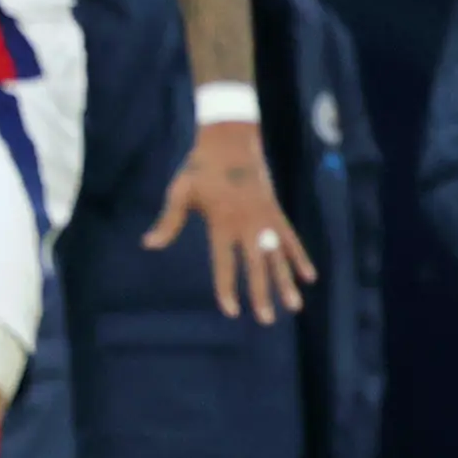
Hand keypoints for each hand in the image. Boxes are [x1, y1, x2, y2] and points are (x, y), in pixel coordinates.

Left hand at [145, 117, 313, 322]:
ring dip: (286, 282)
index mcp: (222, 222)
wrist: (231, 138)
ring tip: (295, 306)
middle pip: (256, 266)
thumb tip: (148, 245)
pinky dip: (299, 257)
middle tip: (267, 319)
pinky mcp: (275, 211)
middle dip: (262, 294)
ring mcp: (265, 218)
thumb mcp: (181, 190)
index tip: (231, 310)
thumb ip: (169, 220)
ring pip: (278, 256)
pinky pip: (291, 239)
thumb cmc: (201, 166)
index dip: (227, 288)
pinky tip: (309, 276)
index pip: (225, 263)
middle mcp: (247, 224)